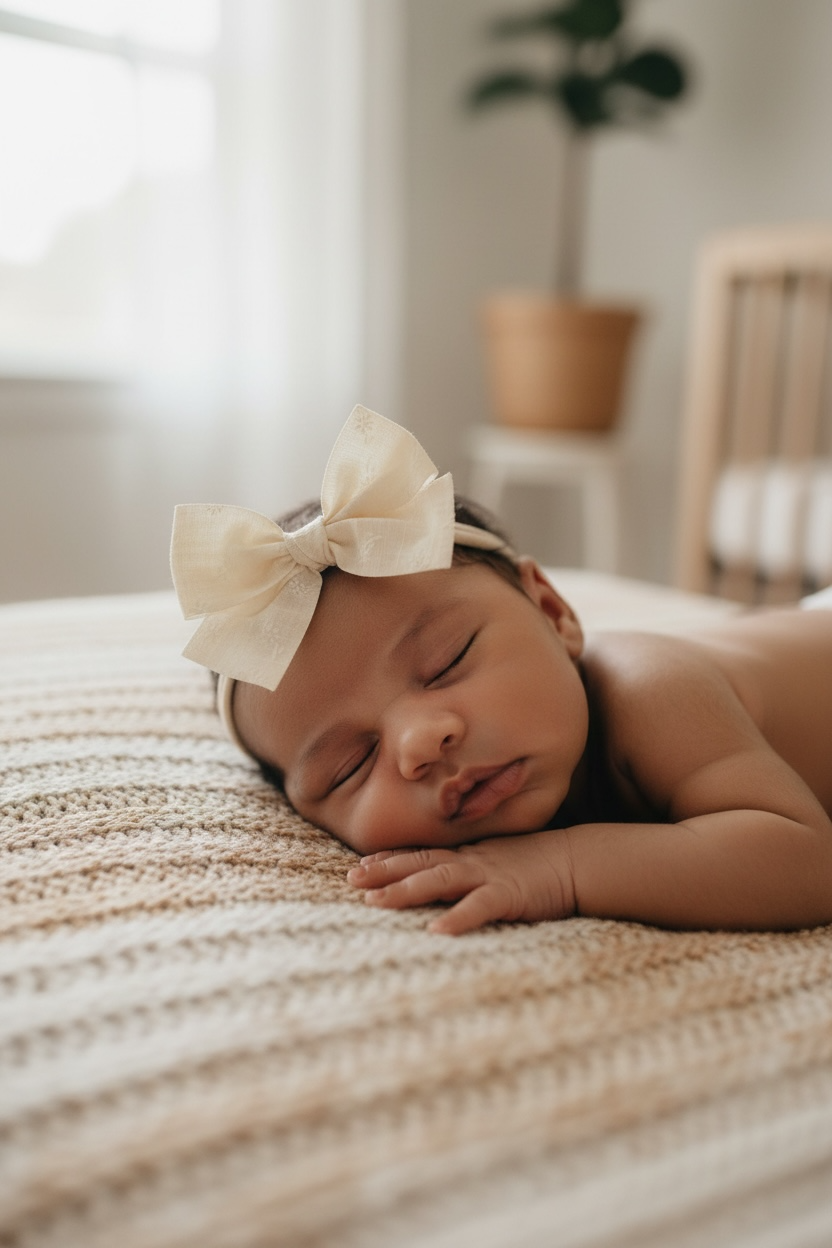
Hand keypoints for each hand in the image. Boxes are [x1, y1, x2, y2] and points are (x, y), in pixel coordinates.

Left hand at [346, 830, 575, 934]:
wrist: (580, 862)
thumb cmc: (542, 866)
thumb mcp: (501, 864)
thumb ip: (476, 871)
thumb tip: (450, 884)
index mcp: (470, 857)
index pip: (423, 856)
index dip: (391, 860)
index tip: (361, 865)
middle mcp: (473, 863)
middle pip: (421, 864)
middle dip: (385, 871)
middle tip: (352, 879)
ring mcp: (489, 877)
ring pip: (440, 881)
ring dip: (406, 890)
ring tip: (376, 902)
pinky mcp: (510, 895)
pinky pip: (479, 907)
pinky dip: (457, 918)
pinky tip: (436, 930)